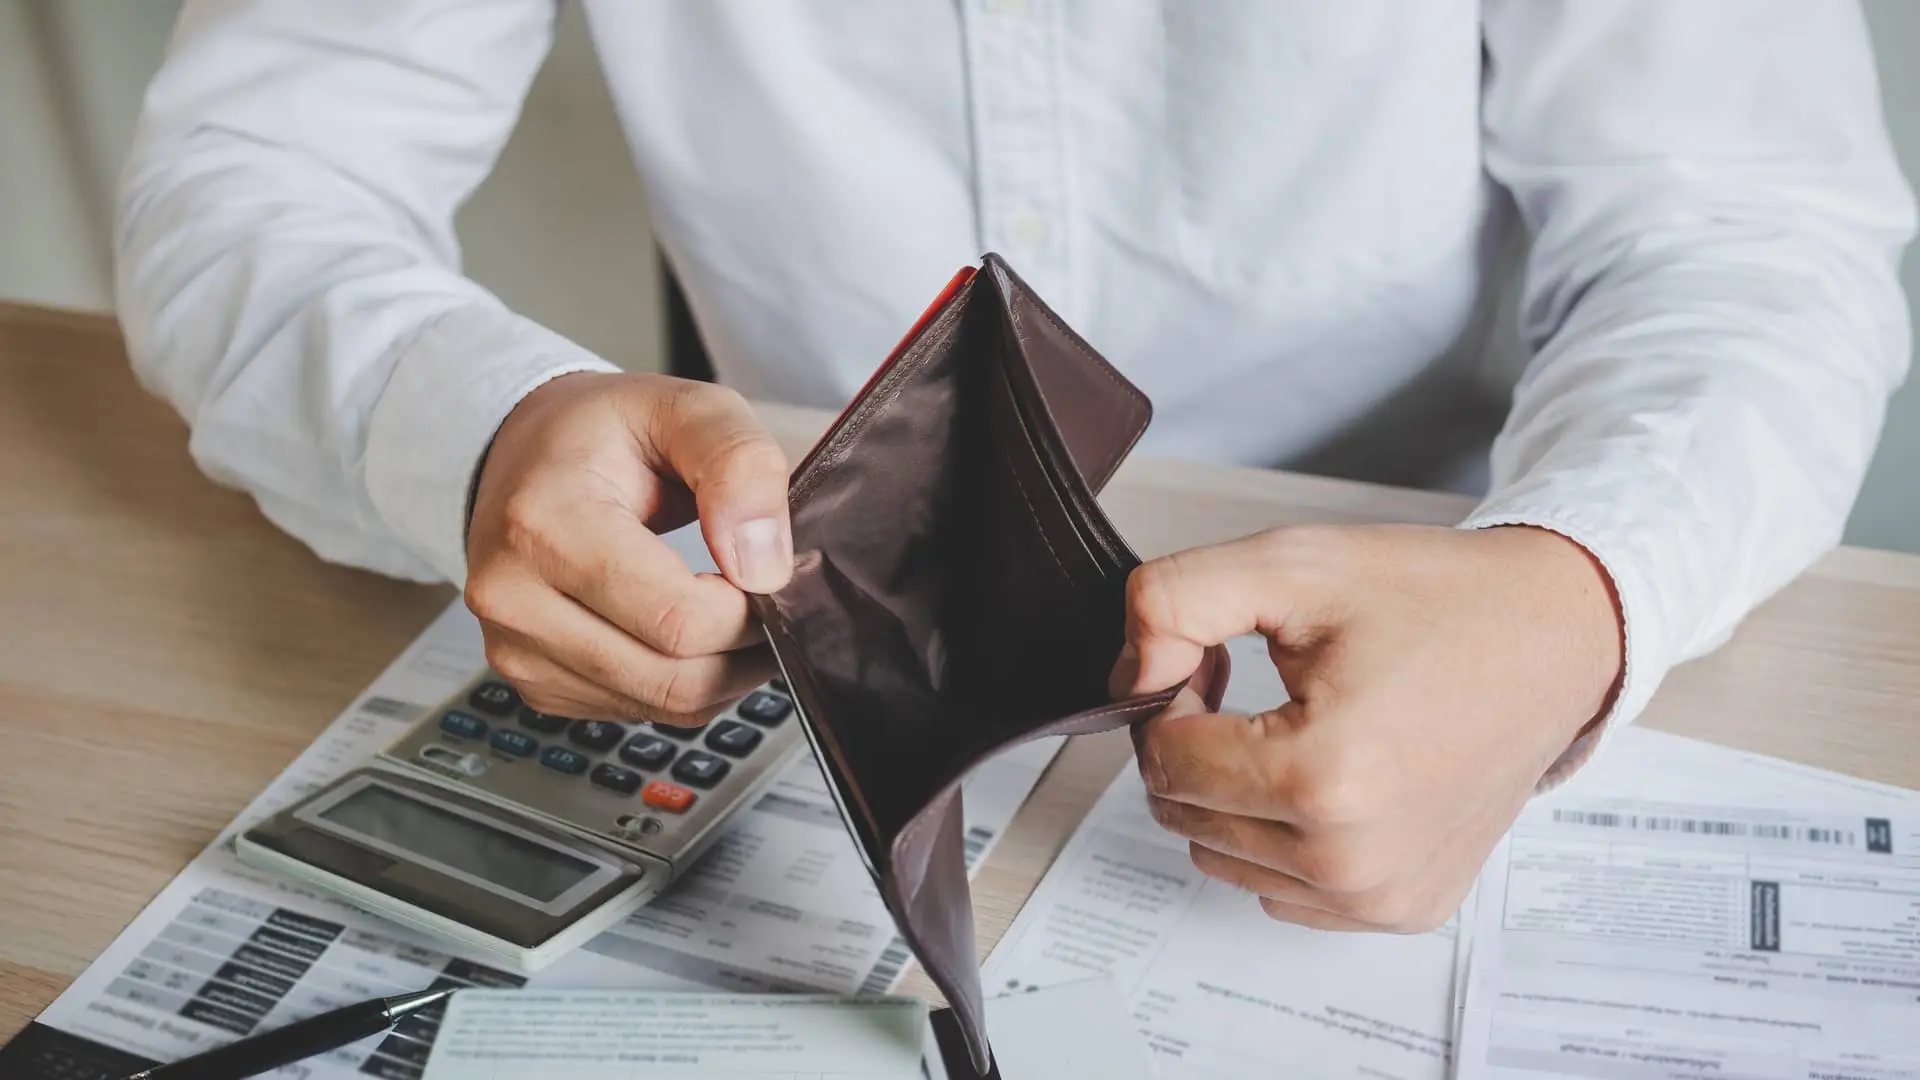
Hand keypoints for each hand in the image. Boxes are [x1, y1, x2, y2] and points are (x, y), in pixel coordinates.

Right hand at [464, 372, 791, 724]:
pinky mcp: (533, 684)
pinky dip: (685, 684)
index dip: (748, 609)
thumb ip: (739, 465)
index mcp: (542, 524)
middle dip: (744, 649)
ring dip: (723, 672)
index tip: (765, 568)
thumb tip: (766, 568)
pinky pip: (640, 712)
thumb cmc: (606, 432)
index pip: (677, 619)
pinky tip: (690, 633)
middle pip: (673, 678)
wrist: (527, 456)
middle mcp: (513, 598)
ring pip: (662, 706)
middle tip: (768, 600)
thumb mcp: (686, 406)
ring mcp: (515, 650)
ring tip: (737, 611)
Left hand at [1113, 523, 1622, 931]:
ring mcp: (1379, 897)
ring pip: (1222, 857)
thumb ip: (1175, 603)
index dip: (1171, 696)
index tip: (1217, 660)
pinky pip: (1281, 888)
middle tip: (1256, 687)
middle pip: (1185, 814)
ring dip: (1232, 793)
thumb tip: (1128, 679)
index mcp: (1322, 779)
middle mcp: (1351, 861)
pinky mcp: (1402, 910)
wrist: (1555, 637)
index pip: (1163, 759)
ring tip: (1296, 725)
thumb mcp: (1292, 564)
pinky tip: (1331, 772)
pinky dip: (1280, 835)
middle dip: (1197, 743)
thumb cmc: (1434, 599)